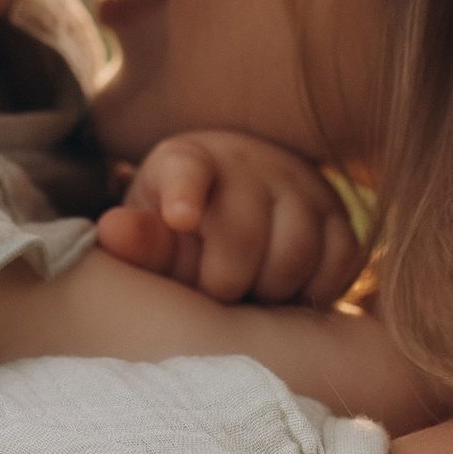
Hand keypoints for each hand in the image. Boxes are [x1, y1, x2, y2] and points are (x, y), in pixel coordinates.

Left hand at [94, 132, 363, 307]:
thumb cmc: (184, 230)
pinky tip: (289, 289)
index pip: (185, 170)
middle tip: (214, 292)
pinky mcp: (339, 214)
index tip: (180, 217)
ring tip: (251, 291)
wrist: (241, 207)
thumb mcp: (154, 233)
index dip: (184, 192)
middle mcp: (248, 163)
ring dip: (270, 289)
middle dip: (224, 281)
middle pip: (242, 234)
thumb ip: (138, 242)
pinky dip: (315, 288)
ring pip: (295, 252)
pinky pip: (338, 260)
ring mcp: (300, 184)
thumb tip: (114, 231)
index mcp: (188, 161)